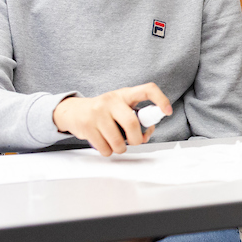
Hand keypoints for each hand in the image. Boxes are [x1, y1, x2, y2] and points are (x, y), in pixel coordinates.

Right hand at [52, 83, 170, 155]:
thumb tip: (146, 135)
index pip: (147, 90)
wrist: (74, 111)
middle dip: (137, 139)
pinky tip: (106, 145)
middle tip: (135, 141)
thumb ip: (136, 118)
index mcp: (125, 94)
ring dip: (121, 148)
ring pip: (117, 140)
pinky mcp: (87, 126)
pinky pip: (105, 148)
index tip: (167, 111)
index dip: (160, 99)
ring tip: (118, 144)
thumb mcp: (121, 108)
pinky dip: (109, 151)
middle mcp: (111, 100)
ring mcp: (97, 112)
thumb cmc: (105, 112)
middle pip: (132, 123)